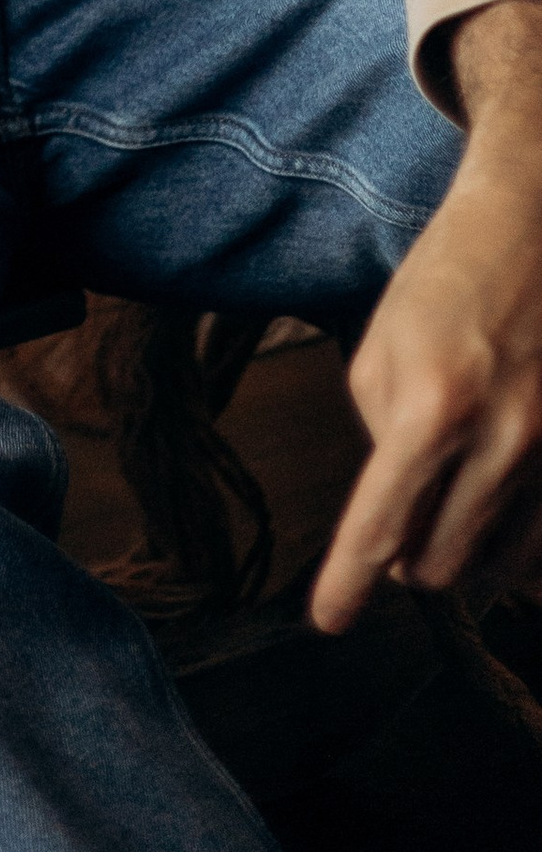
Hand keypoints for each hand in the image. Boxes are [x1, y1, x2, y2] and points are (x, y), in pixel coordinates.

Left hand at [312, 0, 541, 630]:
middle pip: (441, 561)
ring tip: (444, 513)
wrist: (534, 230)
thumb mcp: (380, 349)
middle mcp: (501, 440)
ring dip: (463, 553)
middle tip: (395, 534)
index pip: (379, 524)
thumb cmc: (444, 284)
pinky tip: (494, 519)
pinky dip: (516, 546)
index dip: (348, 581)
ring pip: (501, 563)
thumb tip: (399, 512)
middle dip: (408, 561)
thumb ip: (381, 435)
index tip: (329, 621)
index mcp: (430, 408)